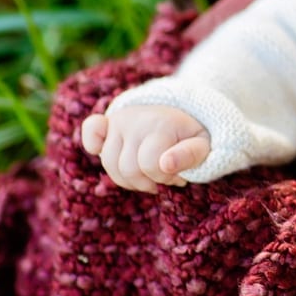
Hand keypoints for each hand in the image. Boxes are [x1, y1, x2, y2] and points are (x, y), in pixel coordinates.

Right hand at [81, 105, 210, 192]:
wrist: (183, 113)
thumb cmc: (191, 137)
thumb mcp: (203, 146)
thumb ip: (191, 155)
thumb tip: (166, 164)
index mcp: (162, 125)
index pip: (151, 165)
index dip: (165, 177)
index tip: (179, 176)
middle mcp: (137, 120)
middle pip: (128, 169)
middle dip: (148, 181)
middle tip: (164, 177)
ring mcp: (120, 120)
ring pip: (110, 164)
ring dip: (129, 178)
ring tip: (148, 173)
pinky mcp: (108, 122)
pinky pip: (91, 130)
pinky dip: (93, 143)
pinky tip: (102, 149)